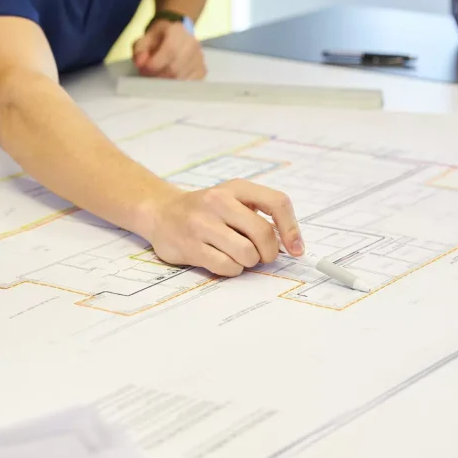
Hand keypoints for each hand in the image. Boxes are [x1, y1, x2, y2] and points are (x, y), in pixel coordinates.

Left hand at [132, 19, 206, 79]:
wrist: (177, 33)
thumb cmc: (159, 36)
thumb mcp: (145, 38)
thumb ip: (139, 49)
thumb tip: (140, 63)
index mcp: (177, 31)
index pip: (170, 52)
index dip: (155, 65)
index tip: (144, 70)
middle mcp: (192, 44)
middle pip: (174, 68)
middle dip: (158, 76)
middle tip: (148, 76)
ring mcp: (199, 58)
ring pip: (181, 79)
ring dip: (166, 82)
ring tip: (158, 77)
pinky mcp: (202, 70)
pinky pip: (188, 84)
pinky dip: (177, 86)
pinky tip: (170, 79)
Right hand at [137, 179, 303, 276]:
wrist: (161, 212)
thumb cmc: (206, 209)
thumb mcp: (233, 198)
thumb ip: (260, 213)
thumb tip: (291, 243)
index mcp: (236, 188)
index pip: (277, 203)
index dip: (292, 229)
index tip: (296, 249)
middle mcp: (219, 201)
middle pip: (264, 234)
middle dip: (269, 253)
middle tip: (262, 256)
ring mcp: (202, 224)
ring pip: (246, 254)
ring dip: (249, 262)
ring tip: (238, 256)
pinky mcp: (190, 246)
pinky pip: (226, 266)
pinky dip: (232, 269)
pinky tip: (223, 260)